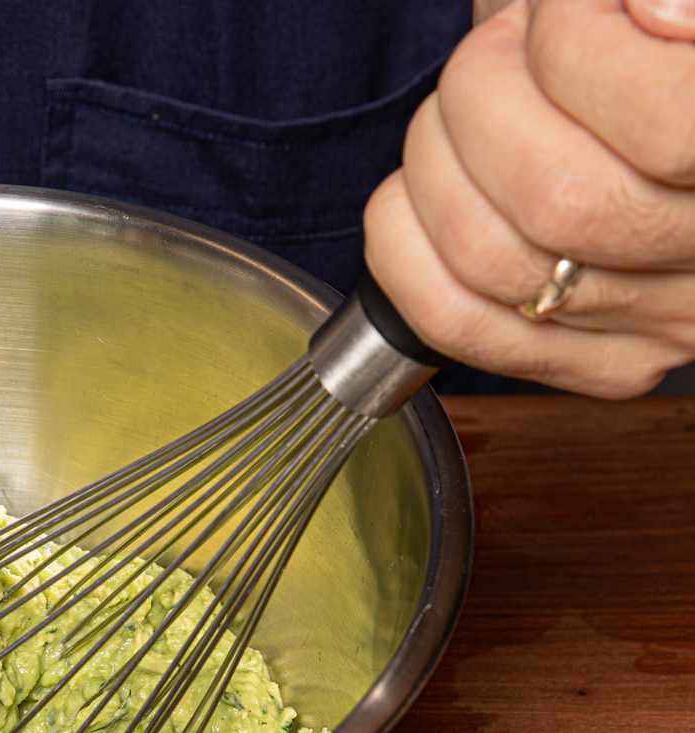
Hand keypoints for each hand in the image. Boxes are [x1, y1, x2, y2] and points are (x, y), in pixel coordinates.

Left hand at [365, 0, 694, 396]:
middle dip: (481, 100)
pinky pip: (454, 320)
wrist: (657, 109)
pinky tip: (419, 191)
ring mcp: (666, 321)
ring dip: (432, 162)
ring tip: (462, 113)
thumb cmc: (653, 49)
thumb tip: (649, 16)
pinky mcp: (602, 361)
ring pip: (491, 261)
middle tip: (494, 55)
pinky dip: (401, 243)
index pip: (663, 133)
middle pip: (556, 201)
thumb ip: (667, 4)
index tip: (554, 15)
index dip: (573, 51)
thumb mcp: (661, 10)